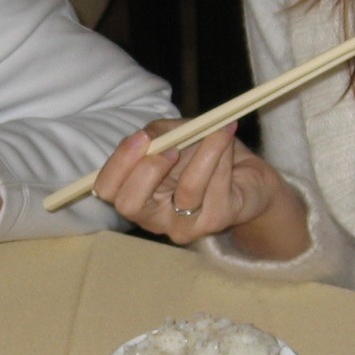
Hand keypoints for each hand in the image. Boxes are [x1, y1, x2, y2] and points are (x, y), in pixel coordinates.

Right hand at [91, 120, 306, 254]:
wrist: (247, 174)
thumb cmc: (203, 153)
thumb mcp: (174, 134)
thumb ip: (157, 134)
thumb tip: (149, 137)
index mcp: (136, 193)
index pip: (107, 189)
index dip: (118, 164)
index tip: (141, 137)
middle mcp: (154, 217)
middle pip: (129, 205)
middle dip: (148, 170)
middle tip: (171, 147)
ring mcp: (184, 225)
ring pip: (185, 192)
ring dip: (202, 154)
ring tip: (215, 130)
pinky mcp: (215, 221)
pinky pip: (215, 187)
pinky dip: (221, 154)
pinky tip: (226, 136)